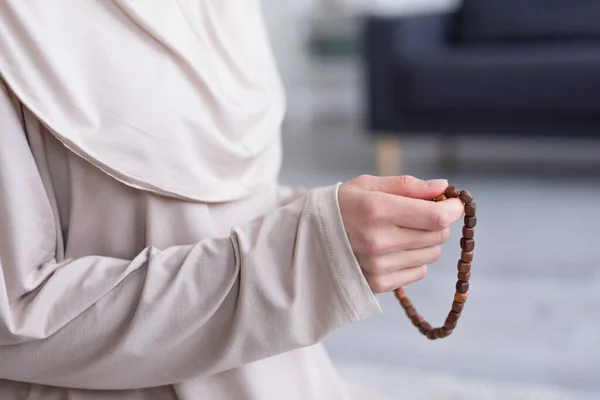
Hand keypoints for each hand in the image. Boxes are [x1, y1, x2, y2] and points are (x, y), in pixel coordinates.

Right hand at [338, 175, 463, 292]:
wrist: (309, 238)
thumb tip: (443, 187)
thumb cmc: (342, 206)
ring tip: (401, 232)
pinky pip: (418, 272)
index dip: (453, 209)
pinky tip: (393, 250)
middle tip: (419, 214)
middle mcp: (378, 240)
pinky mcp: (378, 283)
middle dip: (437, 221)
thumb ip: (407, 185)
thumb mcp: (368, 185)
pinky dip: (414, 260)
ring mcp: (378, 265)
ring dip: (425, 241)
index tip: (455, 203)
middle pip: (438, 235)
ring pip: (431, 254)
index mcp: (377, 210)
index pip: (435, 216)